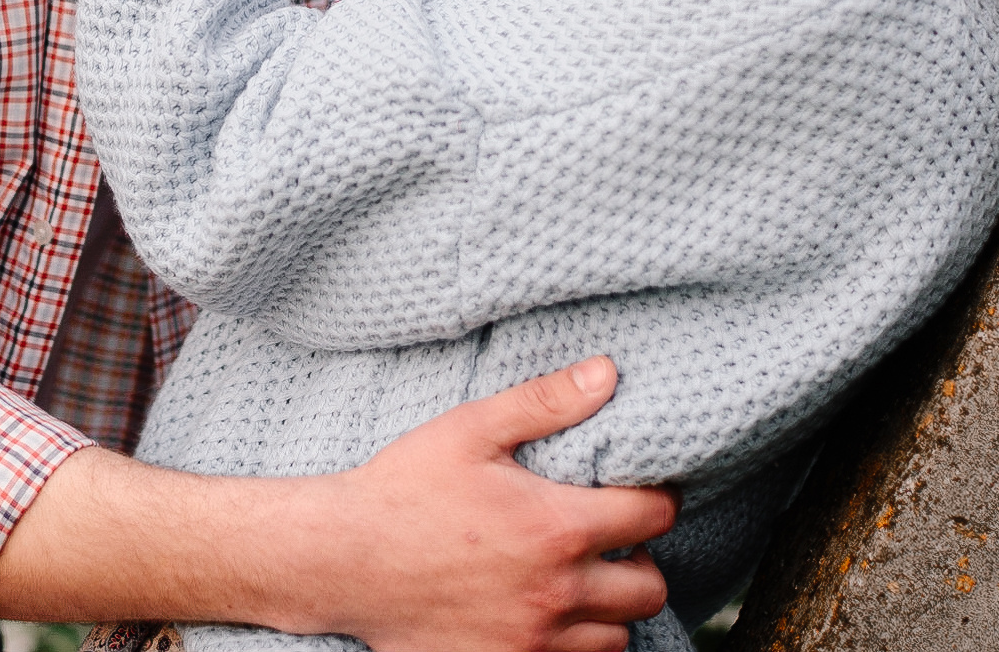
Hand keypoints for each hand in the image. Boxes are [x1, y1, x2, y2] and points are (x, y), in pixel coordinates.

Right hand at [304, 358, 676, 651]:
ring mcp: (533, 639)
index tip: (638, 489)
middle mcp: (556, 592)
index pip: (655, 516)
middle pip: (650, 587)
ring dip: (610, 606)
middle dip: (640, 558)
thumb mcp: (471, 430)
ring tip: (581, 576)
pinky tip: (548, 610)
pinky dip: (575, 642)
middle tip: (609, 537)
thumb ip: (545, 401)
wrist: (341, 560)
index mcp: (556, 527)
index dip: (657, 496)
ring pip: (618, 637)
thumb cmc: (403, 488)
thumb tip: (607, 373)